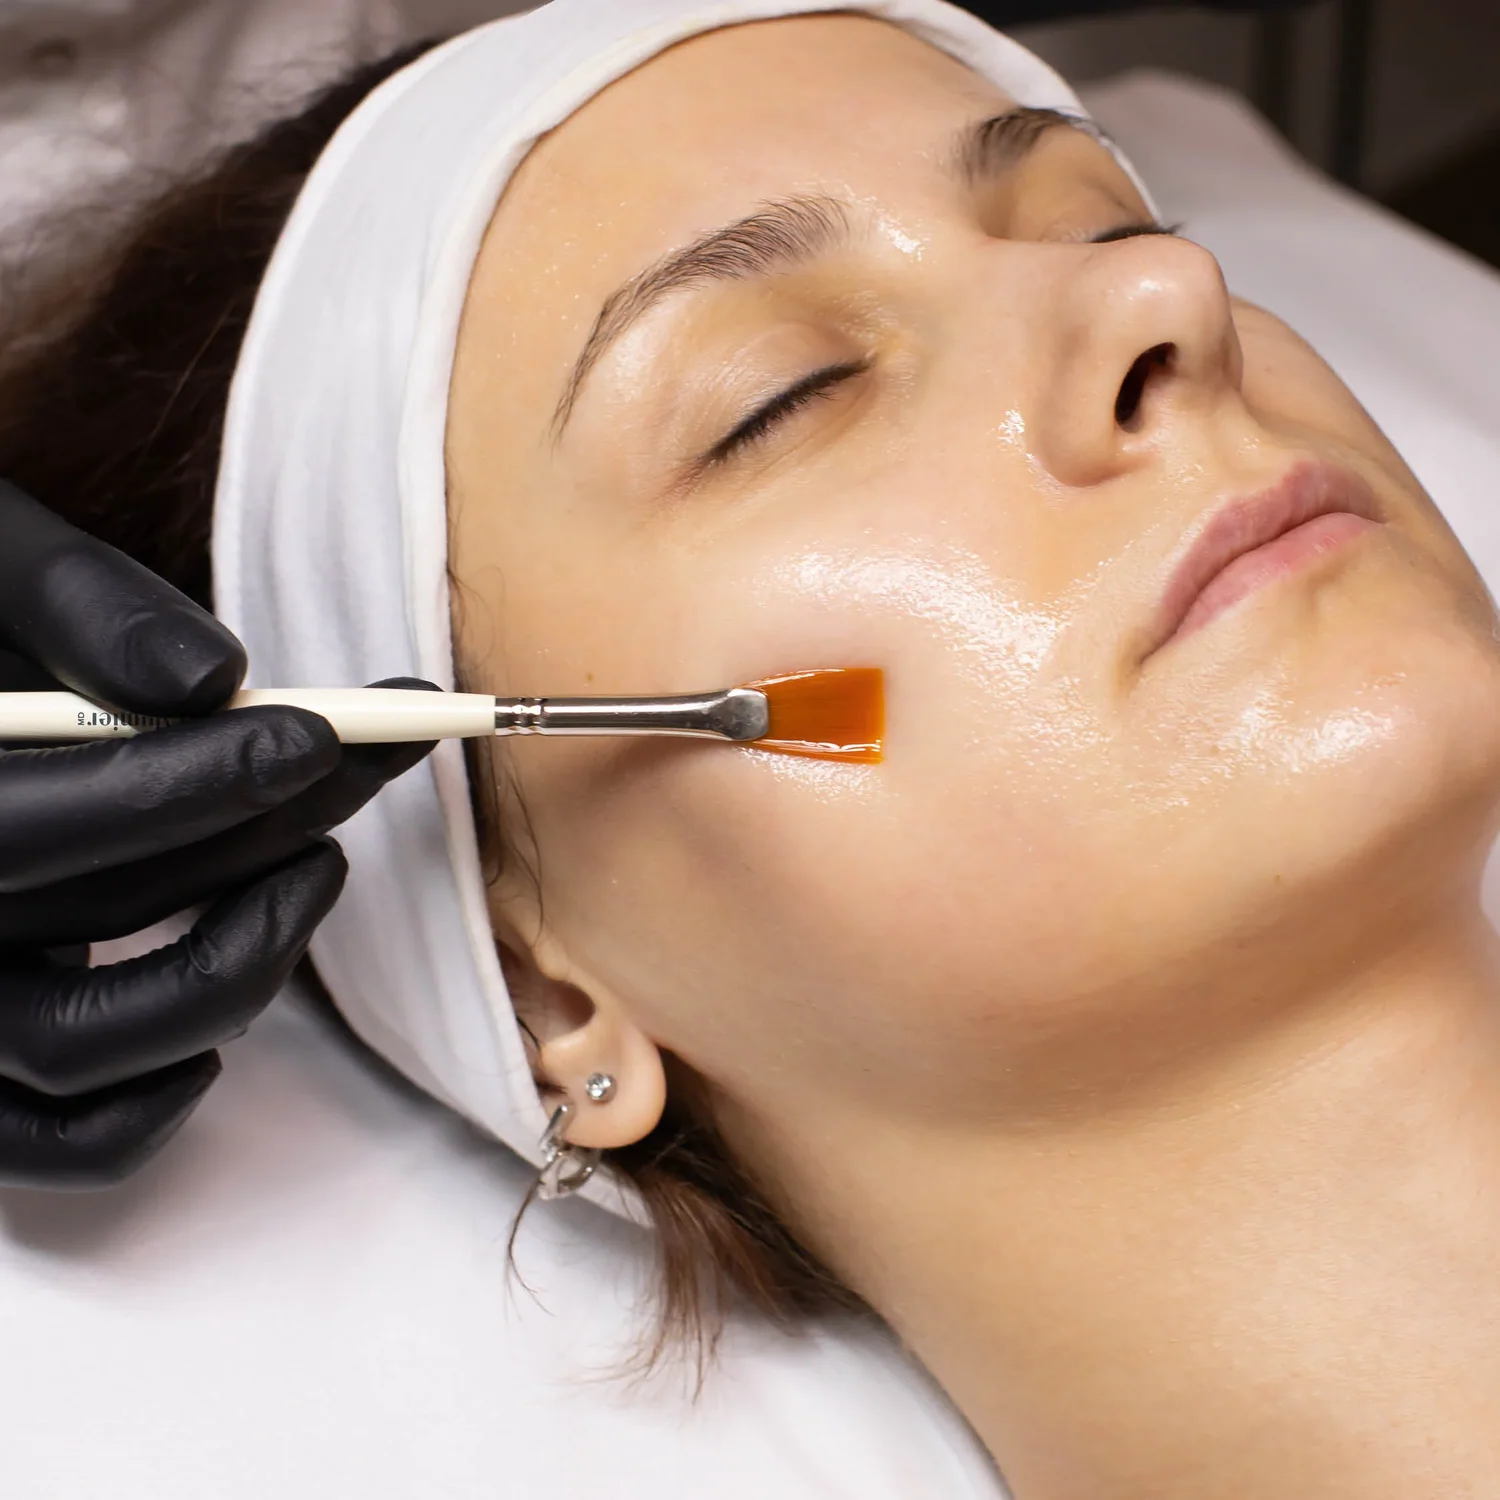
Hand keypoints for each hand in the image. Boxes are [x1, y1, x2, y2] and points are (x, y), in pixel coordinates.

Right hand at [0, 479, 436, 1188]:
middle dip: (258, 831)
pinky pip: (56, 1146)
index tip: (318, 733)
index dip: (185, 783)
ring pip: (80, 1048)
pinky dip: (152, 1108)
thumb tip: (213, 678)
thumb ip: (79, 605)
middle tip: (367, 756)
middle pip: (88, 917)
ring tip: (322, 864)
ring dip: (236, 963)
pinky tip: (223, 1028)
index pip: (25, 825)